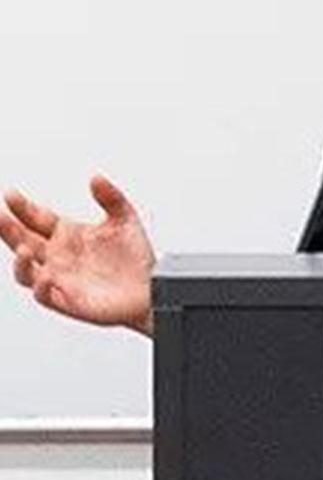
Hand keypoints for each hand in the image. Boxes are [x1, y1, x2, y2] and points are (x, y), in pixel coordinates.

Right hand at [1, 175, 156, 336]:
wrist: (152, 287)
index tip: (10, 194)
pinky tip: (45, 276)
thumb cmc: (135, 256)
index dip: (22, 207)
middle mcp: (57, 256)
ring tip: (24, 248)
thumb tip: (95, 177)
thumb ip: (111, 197)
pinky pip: (45, 296)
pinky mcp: (69, 302)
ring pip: (26, 272)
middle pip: (22, 241)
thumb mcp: (125, 219)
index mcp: (66, 234)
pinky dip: (41, 287)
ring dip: (20, 261)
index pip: (36, 218)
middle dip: (8, 229)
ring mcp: (60, 279)